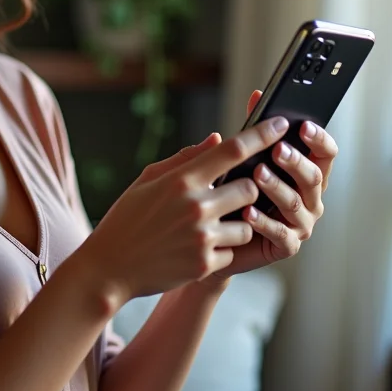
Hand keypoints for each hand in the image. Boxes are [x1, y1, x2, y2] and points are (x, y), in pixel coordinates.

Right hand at [79, 117, 289, 301]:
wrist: (109, 268)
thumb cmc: (127, 218)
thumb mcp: (148, 180)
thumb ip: (185, 158)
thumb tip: (218, 139)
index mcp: (182, 180)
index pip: (232, 150)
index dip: (262, 134)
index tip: (281, 122)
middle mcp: (196, 206)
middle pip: (250, 187)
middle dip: (246, 190)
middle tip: (228, 196)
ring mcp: (203, 237)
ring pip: (247, 223)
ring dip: (238, 223)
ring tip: (208, 227)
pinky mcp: (206, 264)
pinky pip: (232, 250)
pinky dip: (221, 249)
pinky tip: (196, 249)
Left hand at [209, 90, 338, 279]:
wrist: (220, 234)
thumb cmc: (236, 190)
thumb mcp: (244, 157)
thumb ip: (255, 130)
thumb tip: (256, 95)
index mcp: (306, 173)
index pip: (325, 153)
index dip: (319, 139)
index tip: (303, 126)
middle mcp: (311, 198)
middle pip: (313, 177)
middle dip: (295, 161)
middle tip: (277, 149)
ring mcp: (302, 224)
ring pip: (296, 203)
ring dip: (277, 187)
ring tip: (257, 175)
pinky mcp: (287, 246)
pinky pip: (281, 234)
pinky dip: (265, 222)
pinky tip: (248, 212)